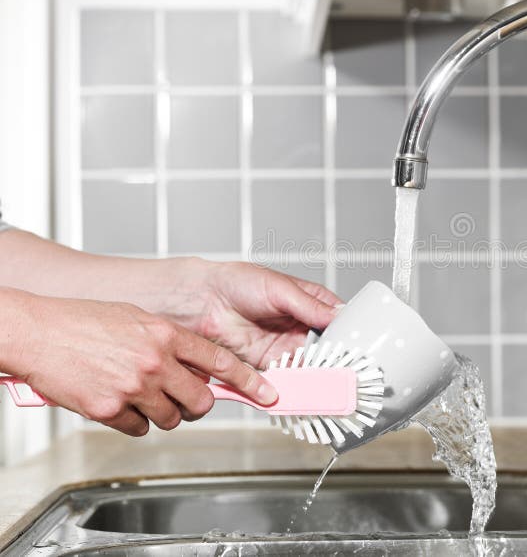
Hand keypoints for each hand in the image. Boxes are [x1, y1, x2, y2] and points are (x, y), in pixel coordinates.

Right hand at [0, 289, 276, 435]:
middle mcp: (156, 361)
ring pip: (171, 418)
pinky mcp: (109, 409)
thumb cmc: (84, 322)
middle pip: (201, 401)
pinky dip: (133, 421)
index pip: (221, 361)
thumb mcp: (138, 319)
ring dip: (162, 413)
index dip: (249, 380)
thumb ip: (170, 341)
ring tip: (141, 395)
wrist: (39, 332)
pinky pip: (138, 428)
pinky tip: (118, 402)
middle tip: (184, 400)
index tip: (267, 393)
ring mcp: (134, 387)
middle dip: (196, 405)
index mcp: (166, 334)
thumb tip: (193, 362)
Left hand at [192, 263, 341, 369]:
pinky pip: (287, 377)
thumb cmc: (238, 282)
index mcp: (309, 302)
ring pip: (309, 365)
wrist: (203, 301)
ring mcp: (285, 345)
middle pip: (326, 348)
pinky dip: (294, 384)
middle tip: (343, 370)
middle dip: (334, 360)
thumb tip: (336, 315)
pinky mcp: (268, 363)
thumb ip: (309, 306)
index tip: (355, 347)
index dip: (347, 334)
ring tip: (326, 382)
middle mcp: (300, 326)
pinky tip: (302, 387)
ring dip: (316, 374)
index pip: (337, 320)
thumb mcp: (280, 289)